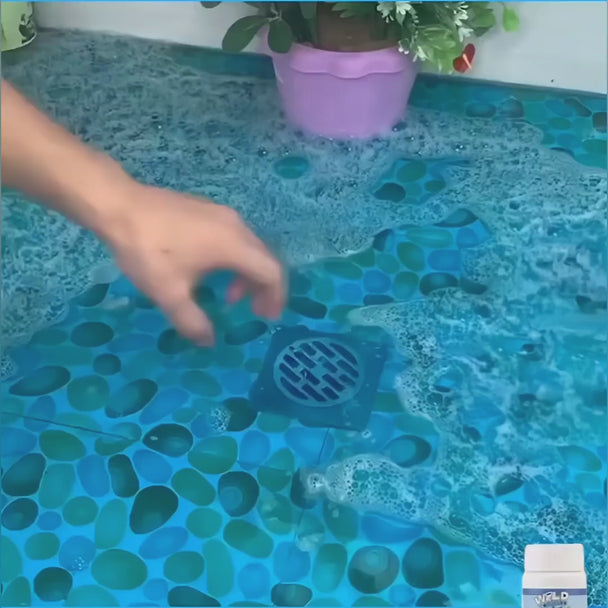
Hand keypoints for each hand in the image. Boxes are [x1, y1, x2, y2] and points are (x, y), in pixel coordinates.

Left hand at [103, 180, 284, 345]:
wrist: (119, 206)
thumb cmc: (148, 251)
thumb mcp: (169, 293)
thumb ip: (193, 321)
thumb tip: (208, 342)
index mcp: (234, 246)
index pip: (271, 272)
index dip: (276, 297)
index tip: (267, 317)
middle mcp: (236, 226)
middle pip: (264, 258)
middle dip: (264, 288)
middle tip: (255, 311)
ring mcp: (222, 214)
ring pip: (249, 247)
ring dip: (247, 274)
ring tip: (230, 296)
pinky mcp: (208, 209)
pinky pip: (235, 237)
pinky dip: (235, 259)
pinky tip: (211, 271)